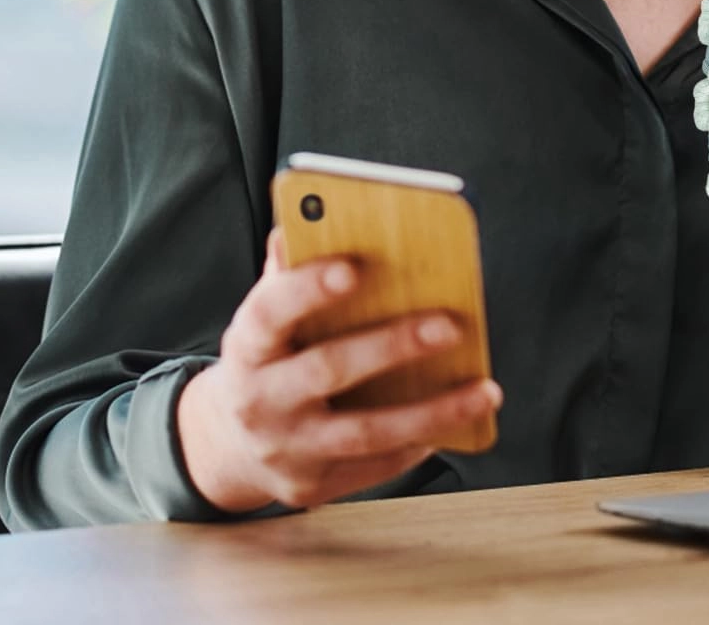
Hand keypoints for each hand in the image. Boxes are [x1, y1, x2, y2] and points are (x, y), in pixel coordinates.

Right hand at [175, 226, 502, 513]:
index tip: (354, 267)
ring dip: (432, 412)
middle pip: (329, 369)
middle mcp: (259, 399)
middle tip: (451, 325)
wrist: (225, 443)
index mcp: (246, 346)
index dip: (308, 288)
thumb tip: (299, 223)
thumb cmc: (263, 359)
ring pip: (366, 431)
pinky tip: (455, 421)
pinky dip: (418, 443)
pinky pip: (374, 466)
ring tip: (484, 390)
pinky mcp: (310, 486)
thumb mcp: (262, 317)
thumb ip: (284, 274)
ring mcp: (286, 448)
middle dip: (393, 346)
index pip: (270, 311)